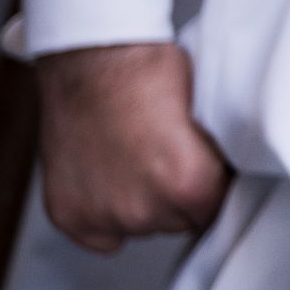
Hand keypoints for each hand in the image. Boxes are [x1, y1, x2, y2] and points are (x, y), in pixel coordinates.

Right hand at [36, 42, 232, 253]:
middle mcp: (143, 209)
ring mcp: (101, 215)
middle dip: (174, 196)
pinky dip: (102, 214)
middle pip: (176, 221)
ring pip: (138, 226)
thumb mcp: (204, 114)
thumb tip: (221, 177)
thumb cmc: (146, 70)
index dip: (209, 185)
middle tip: (162, 158)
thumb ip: (211, 159)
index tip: (202, 170)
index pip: (216, 209)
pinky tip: (107, 178)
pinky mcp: (67, 214)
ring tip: (132, 159)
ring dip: (138, 204)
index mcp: (188, 183)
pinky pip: (99, 236)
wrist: (90, 54)